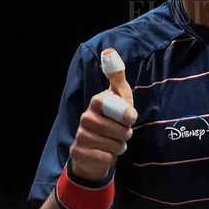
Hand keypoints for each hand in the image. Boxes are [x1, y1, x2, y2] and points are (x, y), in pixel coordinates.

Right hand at [69, 48, 137, 180]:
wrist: (95, 148)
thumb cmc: (112, 118)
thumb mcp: (120, 96)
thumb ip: (117, 76)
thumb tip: (109, 50)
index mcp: (96, 101)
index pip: (112, 106)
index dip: (126, 114)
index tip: (131, 118)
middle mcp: (85, 117)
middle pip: (116, 130)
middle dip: (125, 134)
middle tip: (123, 133)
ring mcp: (80, 135)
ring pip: (111, 145)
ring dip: (119, 146)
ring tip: (116, 143)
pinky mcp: (78, 153)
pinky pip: (104, 158)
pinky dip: (110, 158)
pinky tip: (106, 153)